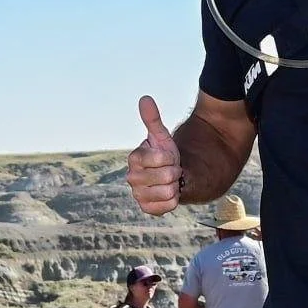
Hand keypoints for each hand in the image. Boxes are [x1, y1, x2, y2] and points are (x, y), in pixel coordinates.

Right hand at [127, 95, 182, 215]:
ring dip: (175, 186)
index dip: (171, 157)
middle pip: (167, 176)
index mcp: (134, 158)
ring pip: (169, 191)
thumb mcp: (161, 137)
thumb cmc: (164, 154)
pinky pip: (168, 205)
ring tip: (170, 182)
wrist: (169, 175)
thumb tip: (145, 98)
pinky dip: (174, 200)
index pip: (162, 158)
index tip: (169, 156)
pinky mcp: (146, 208)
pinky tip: (169, 193)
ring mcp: (138, 194)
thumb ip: (153, 119)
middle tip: (171, 170)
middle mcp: (132, 177)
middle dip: (175, 172)